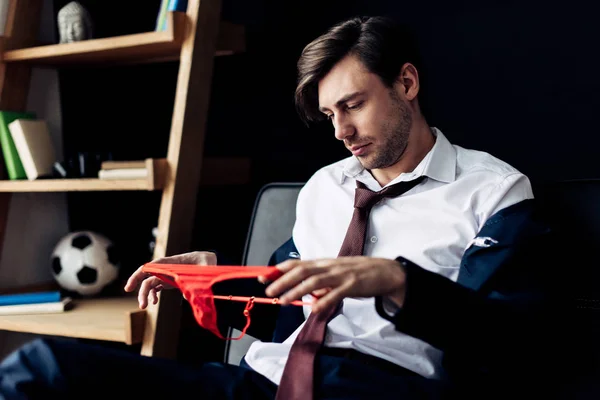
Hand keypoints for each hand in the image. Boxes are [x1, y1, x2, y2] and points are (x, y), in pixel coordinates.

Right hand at [124, 251, 216, 308]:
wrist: (207, 260)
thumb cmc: (205, 262)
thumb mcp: (205, 268)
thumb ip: (200, 279)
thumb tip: (188, 297)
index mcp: (170, 263)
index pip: (150, 267)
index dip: (138, 276)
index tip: (129, 287)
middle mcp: (164, 268)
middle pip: (147, 278)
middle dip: (142, 291)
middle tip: (141, 306)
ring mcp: (165, 275)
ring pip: (149, 284)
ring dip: (145, 295)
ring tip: (144, 306)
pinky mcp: (168, 281)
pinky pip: (155, 287)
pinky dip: (152, 295)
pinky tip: (154, 302)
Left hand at [263, 256, 405, 313]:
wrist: (385, 271)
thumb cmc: (358, 272)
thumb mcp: (336, 273)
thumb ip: (321, 282)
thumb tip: (306, 294)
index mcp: (324, 263)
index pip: (298, 263)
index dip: (280, 269)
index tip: (264, 276)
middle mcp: (330, 266)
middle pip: (302, 271)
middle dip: (283, 280)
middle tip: (268, 290)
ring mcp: (341, 275)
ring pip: (315, 281)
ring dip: (297, 291)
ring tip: (283, 300)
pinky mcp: (353, 285)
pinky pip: (336, 294)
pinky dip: (324, 301)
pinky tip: (314, 309)